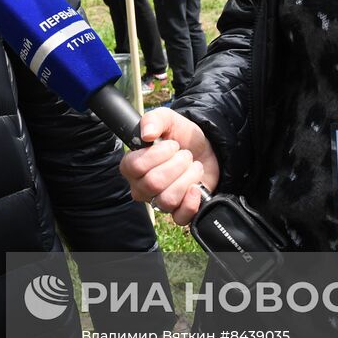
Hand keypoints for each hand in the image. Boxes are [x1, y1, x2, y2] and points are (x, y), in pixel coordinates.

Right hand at [119, 108, 219, 226]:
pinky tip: (196, 187)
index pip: (134, 166)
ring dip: (187, 178)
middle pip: (153, 183)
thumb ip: (154, 120)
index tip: (171, 145)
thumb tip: (147, 134)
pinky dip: (191, 202)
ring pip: (167, 199)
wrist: (205, 149)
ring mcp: (159, 201)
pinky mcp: (178, 212)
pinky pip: (179, 217)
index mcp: (132, 167)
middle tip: (185, 155)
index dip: (156, 155)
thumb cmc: (180, 136)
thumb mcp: (167, 120)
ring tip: (193, 167)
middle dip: (176, 164)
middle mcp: (142, 187)